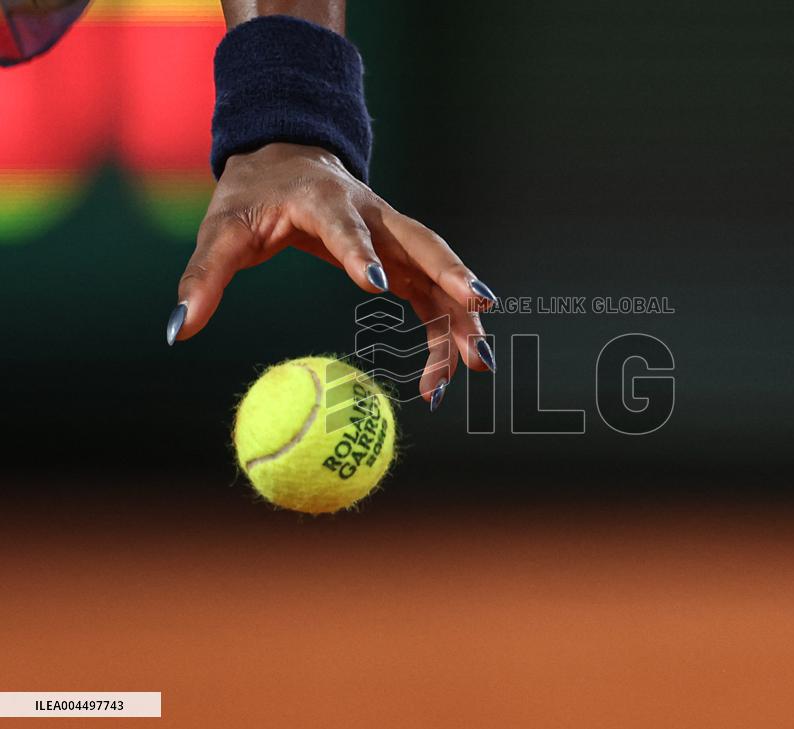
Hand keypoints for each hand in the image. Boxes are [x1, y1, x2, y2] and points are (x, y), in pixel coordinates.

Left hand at [166, 143, 496, 408]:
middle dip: (454, 279)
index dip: (361, 251)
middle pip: (425, 245)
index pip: (347, 225)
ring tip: (476, 364)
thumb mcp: (222, 229)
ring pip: (439, 273)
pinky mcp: (399, 258)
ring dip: (459, 316)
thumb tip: (176, 331)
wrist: (288, 157)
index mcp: (324, 201)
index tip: (375, 285)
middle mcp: (373, 216)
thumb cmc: (254, 193)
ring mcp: (392, 237)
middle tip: (479, 315)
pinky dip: (442, 328)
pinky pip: (430, 294)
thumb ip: (203, 277)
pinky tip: (446, 368)